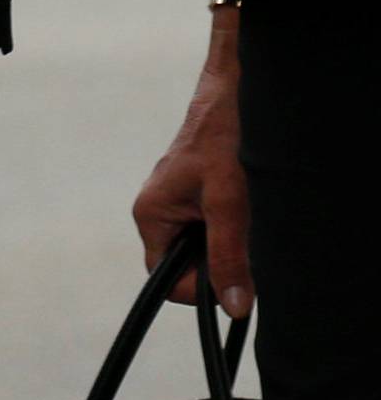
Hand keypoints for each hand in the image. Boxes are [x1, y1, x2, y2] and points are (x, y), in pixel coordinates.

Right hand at [133, 7, 251, 317]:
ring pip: (204, 249)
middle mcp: (158, 211)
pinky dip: (235, 228)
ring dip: (231, 244)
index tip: (232, 270)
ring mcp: (177, 202)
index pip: (167, 281)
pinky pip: (213, 230)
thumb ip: (228, 256)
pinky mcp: (197, 195)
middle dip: (220, 263)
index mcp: (150, 214)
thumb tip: (232, 307)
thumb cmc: (225, 137)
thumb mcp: (229, 203)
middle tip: (245, 237)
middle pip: (187, 267)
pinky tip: (248, 206)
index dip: (202, 286)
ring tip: (247, 214)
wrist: (236, 92)